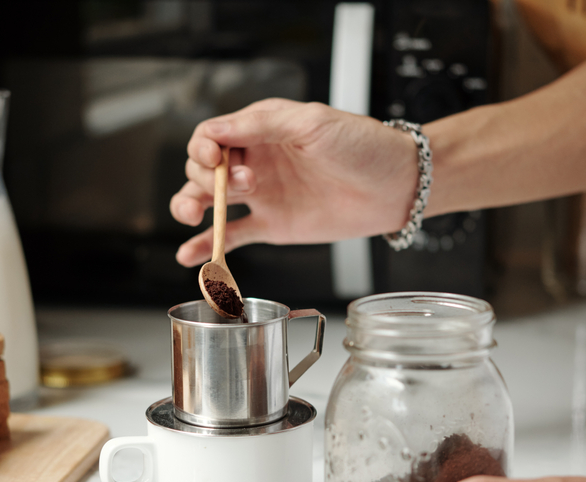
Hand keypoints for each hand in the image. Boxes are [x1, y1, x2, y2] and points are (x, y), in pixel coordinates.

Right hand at [170, 99, 418, 266]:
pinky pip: (232, 235)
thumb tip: (216, 132)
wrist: (396, 186)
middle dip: (208, 178)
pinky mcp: (273, 225)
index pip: (211, 135)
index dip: (202, 148)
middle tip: (246, 185)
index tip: (213, 159)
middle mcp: (255, 160)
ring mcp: (262, 195)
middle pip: (203, 169)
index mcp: (261, 128)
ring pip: (209, 201)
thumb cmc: (362, 146)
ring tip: (190, 216)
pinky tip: (189, 254)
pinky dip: (207, 244)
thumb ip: (262, 125)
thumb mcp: (312, 122)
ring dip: (190, 206)